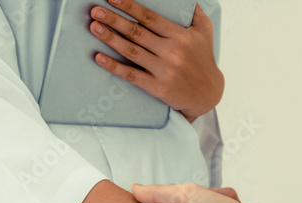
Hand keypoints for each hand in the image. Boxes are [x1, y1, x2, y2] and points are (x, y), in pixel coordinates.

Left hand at [89, 1, 223, 122]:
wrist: (208, 94)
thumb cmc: (204, 59)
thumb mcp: (205, 31)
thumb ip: (195, 11)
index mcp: (179, 35)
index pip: (149, 17)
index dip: (129, 5)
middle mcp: (171, 51)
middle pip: (136, 32)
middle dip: (114, 19)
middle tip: (95, 11)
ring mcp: (163, 70)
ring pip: (131, 51)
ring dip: (110, 38)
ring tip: (94, 27)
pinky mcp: (157, 87)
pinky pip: (132, 75)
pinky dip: (114, 66)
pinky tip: (99, 58)